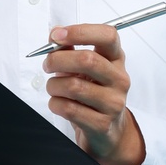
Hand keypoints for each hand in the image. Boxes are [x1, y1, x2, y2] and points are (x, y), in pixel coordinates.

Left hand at [43, 24, 145, 164]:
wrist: (107, 132)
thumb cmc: (94, 95)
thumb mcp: (86, 70)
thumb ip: (71, 50)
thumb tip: (55, 35)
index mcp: (116, 60)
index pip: (107, 35)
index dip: (80, 32)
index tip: (57, 35)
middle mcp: (119, 79)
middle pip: (88, 60)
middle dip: (58, 59)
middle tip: (47, 64)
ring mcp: (113, 103)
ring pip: (74, 86)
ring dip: (54, 85)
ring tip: (53, 88)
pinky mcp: (102, 124)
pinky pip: (69, 109)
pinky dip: (55, 104)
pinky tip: (58, 103)